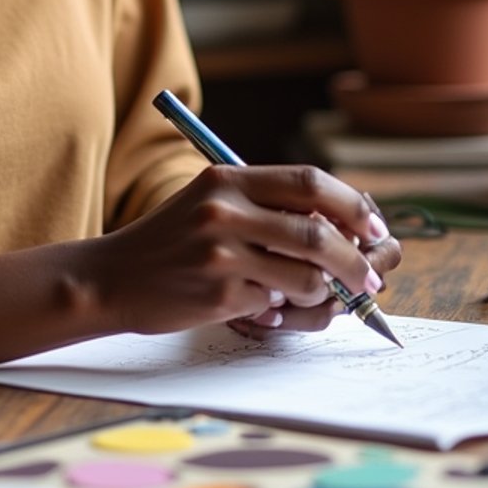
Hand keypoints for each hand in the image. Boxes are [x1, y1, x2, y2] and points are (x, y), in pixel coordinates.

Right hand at [99, 167, 400, 338]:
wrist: (112, 277)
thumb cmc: (172, 241)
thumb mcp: (212, 203)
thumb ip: (266, 205)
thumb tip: (344, 226)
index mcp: (228, 179)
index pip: (310, 183)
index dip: (352, 206)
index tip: (374, 228)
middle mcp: (225, 210)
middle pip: (317, 232)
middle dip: (355, 262)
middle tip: (369, 281)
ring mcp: (221, 253)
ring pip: (305, 276)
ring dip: (317, 293)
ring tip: (301, 295)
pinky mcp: (218, 294)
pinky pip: (275, 304)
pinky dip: (278, 309)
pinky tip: (257, 304)